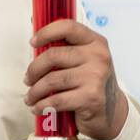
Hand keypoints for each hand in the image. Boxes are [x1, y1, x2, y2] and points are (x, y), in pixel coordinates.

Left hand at [22, 19, 128, 139]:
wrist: (111, 111)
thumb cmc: (92, 83)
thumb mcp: (85, 60)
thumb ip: (66, 49)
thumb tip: (36, 45)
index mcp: (95, 42)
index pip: (68, 27)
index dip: (46, 33)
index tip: (33, 42)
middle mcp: (98, 57)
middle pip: (53, 55)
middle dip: (34, 70)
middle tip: (28, 79)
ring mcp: (95, 77)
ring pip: (52, 80)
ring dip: (35, 91)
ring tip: (30, 97)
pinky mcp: (91, 98)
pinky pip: (57, 100)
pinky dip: (42, 106)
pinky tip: (38, 108)